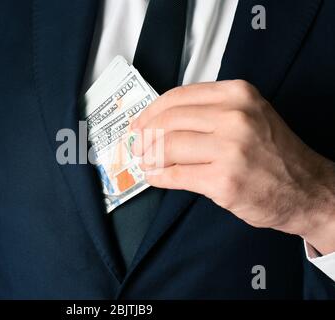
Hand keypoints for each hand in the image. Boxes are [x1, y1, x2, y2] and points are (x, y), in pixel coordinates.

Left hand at [131, 80, 334, 254]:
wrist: (307, 188)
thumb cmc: (274, 153)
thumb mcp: (248, 115)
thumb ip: (208, 112)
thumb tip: (160, 121)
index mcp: (237, 94)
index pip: (178, 97)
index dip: (151, 112)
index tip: (140, 122)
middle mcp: (234, 117)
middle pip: (168, 121)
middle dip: (144, 135)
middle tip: (136, 145)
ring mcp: (229, 149)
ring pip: (168, 147)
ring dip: (149, 157)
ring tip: (145, 162)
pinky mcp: (223, 180)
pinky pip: (176, 175)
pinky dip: (158, 176)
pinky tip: (155, 177)